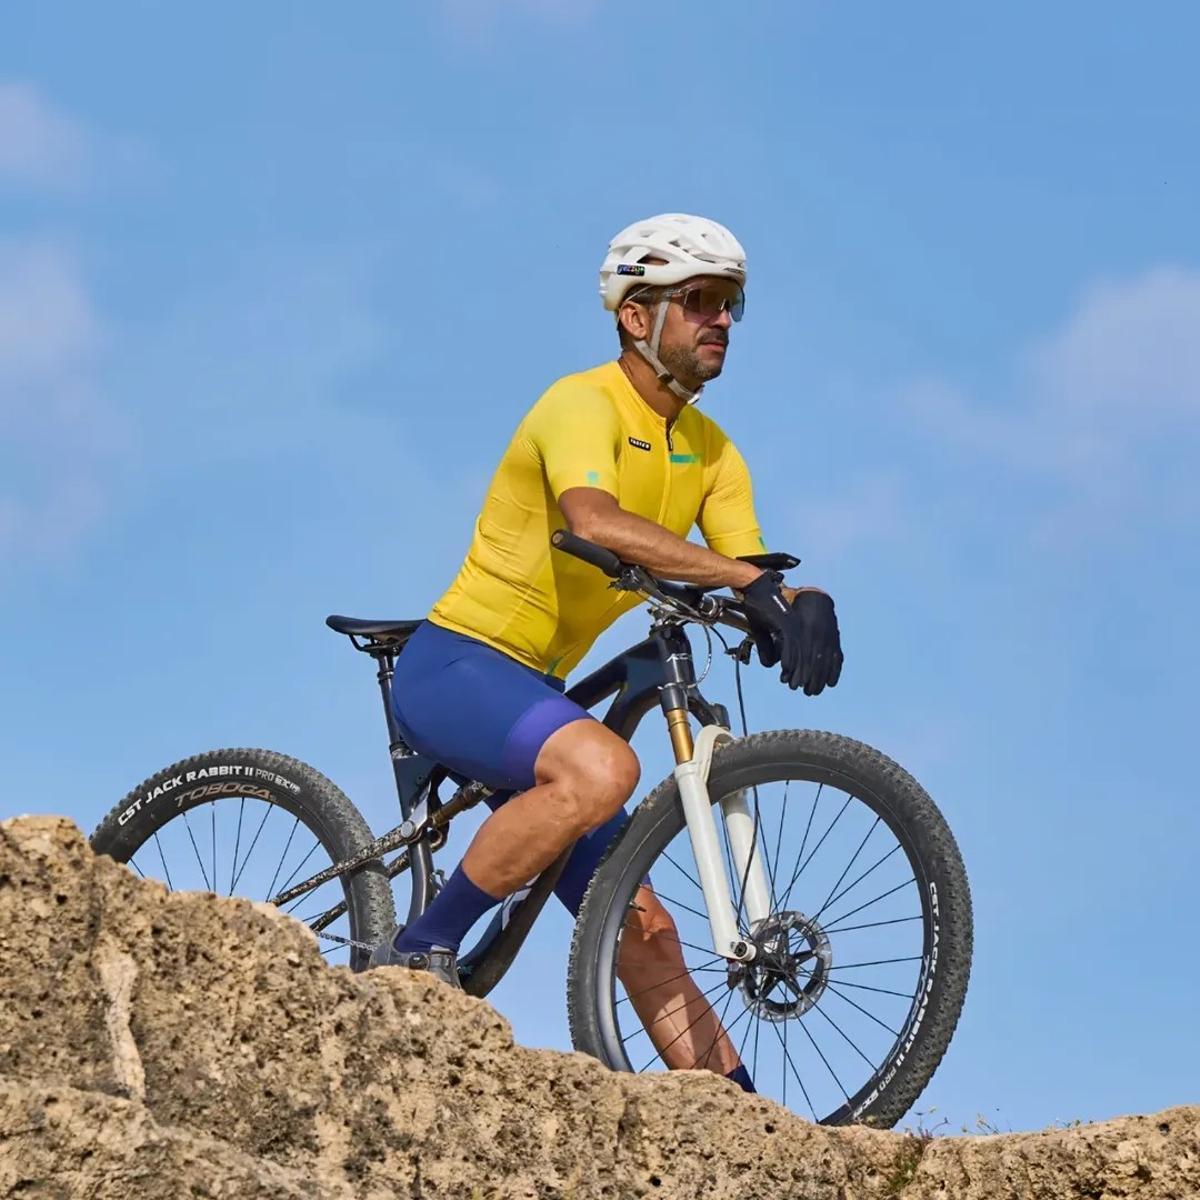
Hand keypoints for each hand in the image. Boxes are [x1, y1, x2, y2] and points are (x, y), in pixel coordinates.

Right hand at [740, 575, 843, 694]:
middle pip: (819, 657)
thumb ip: (769, 648)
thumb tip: (770, 664)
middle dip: (816, 677)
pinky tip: (786, 671)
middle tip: (811, 692)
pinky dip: (790, 660)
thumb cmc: (761, 607)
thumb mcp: (765, 631)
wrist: (755, 588)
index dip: (830, 670)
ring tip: (796, 686)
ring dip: (801, 673)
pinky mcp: (788, 621)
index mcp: (811, 626)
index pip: (829, 651)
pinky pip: (792, 644)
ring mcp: (799, 623)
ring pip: (806, 654)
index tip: (826, 685)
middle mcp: (809, 625)